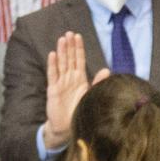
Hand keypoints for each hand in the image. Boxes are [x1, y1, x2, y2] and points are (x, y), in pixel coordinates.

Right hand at [42, 32, 108, 151]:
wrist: (67, 127)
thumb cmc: (79, 111)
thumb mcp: (91, 95)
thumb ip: (97, 82)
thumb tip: (107, 69)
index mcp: (80, 79)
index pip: (79, 60)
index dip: (78, 48)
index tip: (78, 36)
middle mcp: (70, 79)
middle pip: (69, 59)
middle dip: (69, 46)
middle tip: (69, 33)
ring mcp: (61, 83)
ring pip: (61, 64)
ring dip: (61, 51)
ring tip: (62, 39)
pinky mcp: (53, 90)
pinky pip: (53, 75)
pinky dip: (52, 65)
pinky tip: (52, 55)